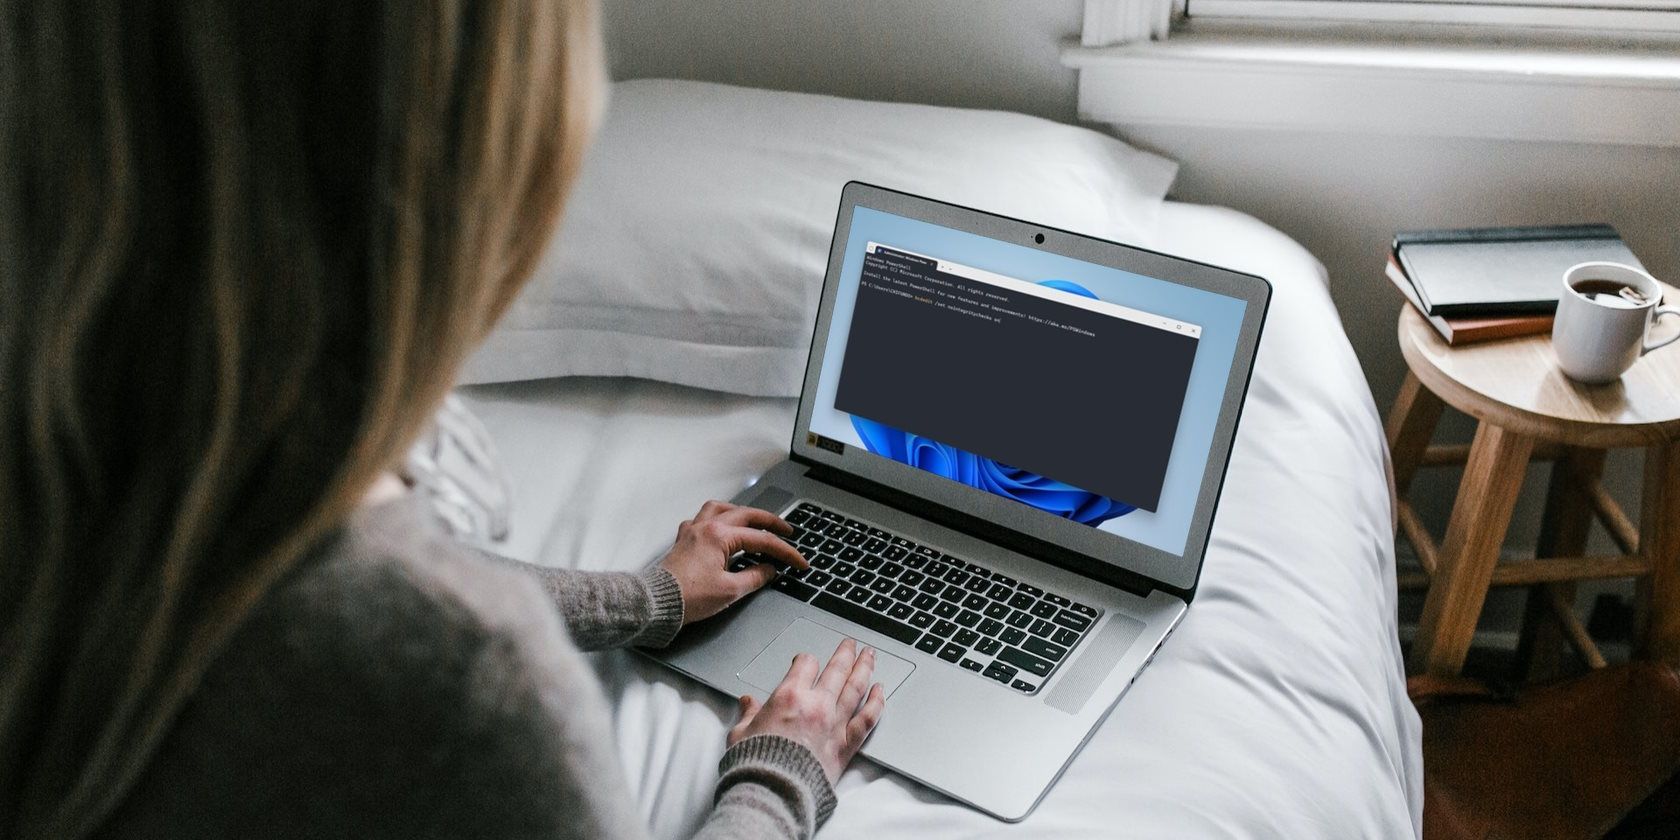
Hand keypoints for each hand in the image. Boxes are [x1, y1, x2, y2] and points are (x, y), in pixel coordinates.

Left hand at [658, 500, 807, 624]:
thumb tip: (769, 570)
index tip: (798, 561)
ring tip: (754, 520)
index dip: (784, 551)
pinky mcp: (684, 539)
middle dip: (770, 522)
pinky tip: (721, 526)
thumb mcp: (730, 590)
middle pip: (746, 515)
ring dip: (741, 512)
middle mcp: (706, 526)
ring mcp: (693, 530)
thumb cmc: (688, 597)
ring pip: (722, 508)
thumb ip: (755, 576)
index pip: (762, 540)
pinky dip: (717, 518)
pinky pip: (702, 518)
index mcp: (720, 536)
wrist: (657, 603)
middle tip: (786, 530)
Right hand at [728, 639, 885, 783]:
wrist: (775, 792)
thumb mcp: (741, 734)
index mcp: (789, 697)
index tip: (806, 661)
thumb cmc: (757, 765)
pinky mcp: (847, 745)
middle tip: (851, 644)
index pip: (805, 664)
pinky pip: (867, 718)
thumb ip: (748, 714)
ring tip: (870, 655)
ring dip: (864, 667)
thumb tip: (747, 703)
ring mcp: (835, 723)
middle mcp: (816, 705)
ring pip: (855, 687)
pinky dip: (876, 702)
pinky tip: (880, 691)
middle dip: (845, 653)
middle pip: (836, 669)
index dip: (806, 660)